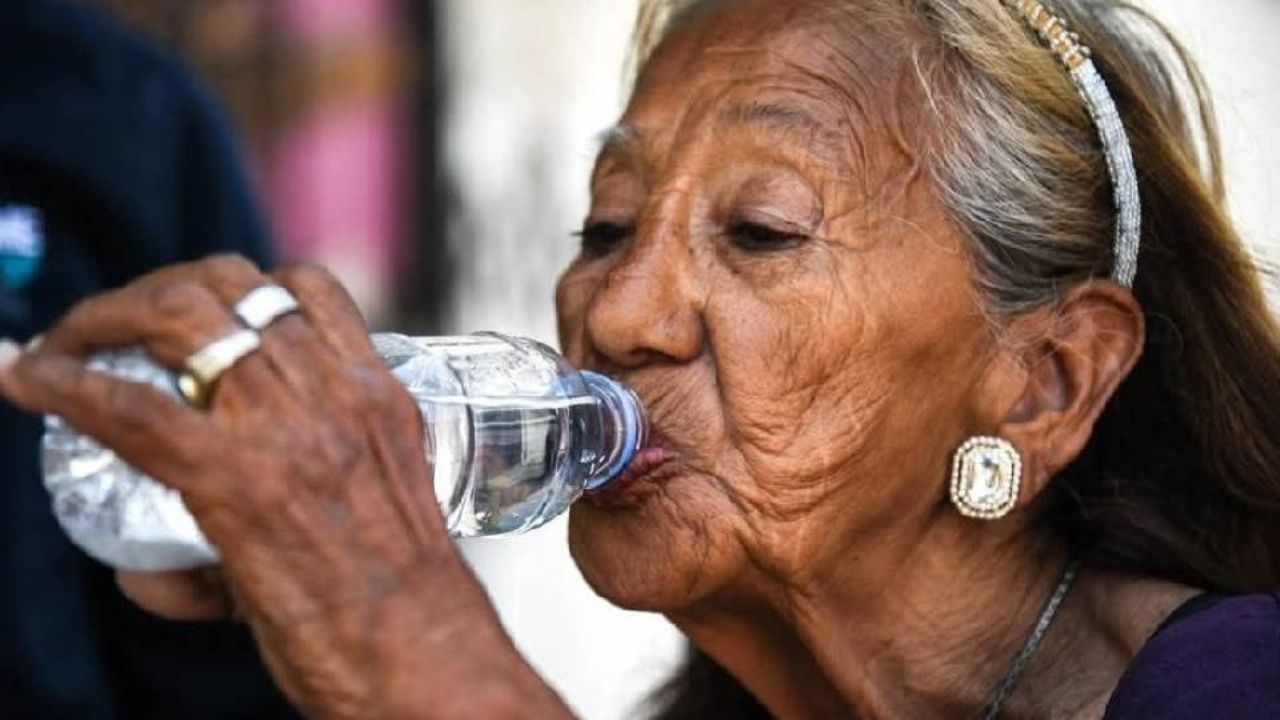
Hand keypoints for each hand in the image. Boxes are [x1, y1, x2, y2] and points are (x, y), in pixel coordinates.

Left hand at [0, 255, 570, 718]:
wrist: (423, 650)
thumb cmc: (402, 607)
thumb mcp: (362, 526)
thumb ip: (270, 524)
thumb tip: (149, 570)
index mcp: (375, 392)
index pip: (305, 289)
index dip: (234, 281)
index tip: (190, 307)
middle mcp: (333, 389)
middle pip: (228, 282)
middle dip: (154, 285)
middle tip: (111, 324)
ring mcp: (286, 426)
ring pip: (178, 316)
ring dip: (108, 315)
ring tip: (72, 342)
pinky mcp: (236, 477)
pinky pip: (130, 408)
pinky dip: (66, 384)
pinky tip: (28, 378)